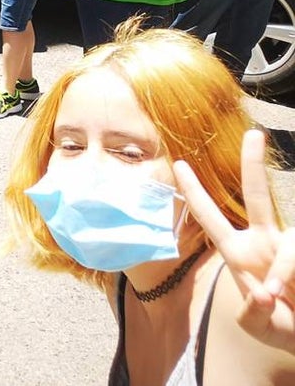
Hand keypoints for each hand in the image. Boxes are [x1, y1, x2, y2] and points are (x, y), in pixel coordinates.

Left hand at [175, 129, 294, 353]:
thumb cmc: (282, 327)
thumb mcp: (257, 325)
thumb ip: (253, 313)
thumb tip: (263, 293)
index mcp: (238, 253)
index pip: (210, 216)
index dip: (194, 192)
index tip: (179, 163)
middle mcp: (264, 241)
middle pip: (256, 195)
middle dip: (254, 164)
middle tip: (254, 134)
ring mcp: (289, 247)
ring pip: (290, 239)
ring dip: (283, 270)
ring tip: (276, 298)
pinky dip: (289, 274)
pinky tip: (289, 294)